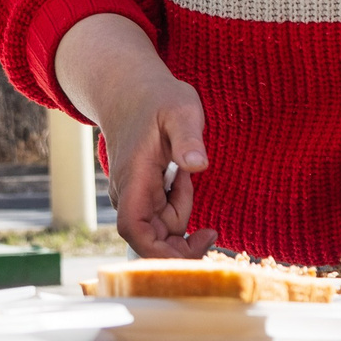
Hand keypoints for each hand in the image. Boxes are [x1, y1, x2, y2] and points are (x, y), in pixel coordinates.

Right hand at [53, 13, 216, 258]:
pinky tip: (181, 177)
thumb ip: (188, 138)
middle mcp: (129, 193)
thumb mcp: (180, 110)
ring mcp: (135, 195)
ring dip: (182, 213)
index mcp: (134, 179)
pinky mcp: (143, 194)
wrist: (131, 88)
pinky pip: (162, 215)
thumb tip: (199, 164)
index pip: (135, 230)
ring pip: (161, 228)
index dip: (158, 251)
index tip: (192, 249)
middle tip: (211, 231)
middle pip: (152, 239)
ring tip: (185, 173)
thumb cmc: (156, 98)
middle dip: (181, 242)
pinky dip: (179, 206)